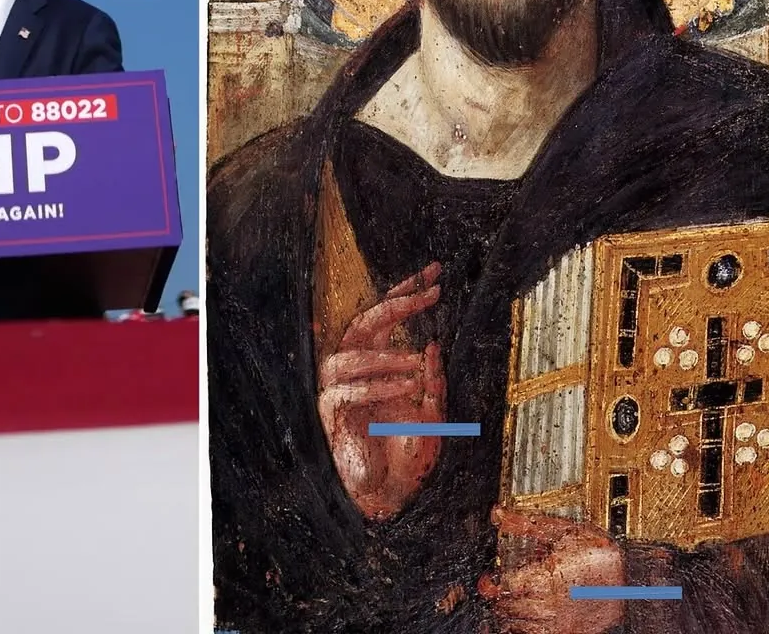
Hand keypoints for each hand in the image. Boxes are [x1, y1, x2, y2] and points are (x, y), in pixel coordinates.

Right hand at [318, 262, 444, 519]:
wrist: (396, 496)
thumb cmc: (412, 454)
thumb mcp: (435, 413)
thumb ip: (434, 381)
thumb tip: (433, 344)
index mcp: (377, 365)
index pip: (384, 318)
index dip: (406, 291)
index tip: (436, 273)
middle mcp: (355, 373)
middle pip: (360, 324)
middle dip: (395, 304)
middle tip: (429, 294)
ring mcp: (339, 394)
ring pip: (343, 357)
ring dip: (381, 355)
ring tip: (414, 361)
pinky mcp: (331, 419)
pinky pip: (344, 393)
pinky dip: (376, 387)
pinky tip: (405, 387)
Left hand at [480, 507, 624, 633]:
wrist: (635, 576)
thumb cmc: (601, 552)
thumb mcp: (565, 530)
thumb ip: (527, 524)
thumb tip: (499, 514)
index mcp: (547, 575)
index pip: (505, 586)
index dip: (496, 581)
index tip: (495, 577)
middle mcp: (551, 602)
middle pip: (509, 606)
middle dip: (502, 597)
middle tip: (504, 588)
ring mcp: (561, 621)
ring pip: (520, 624)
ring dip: (512, 614)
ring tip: (516, 602)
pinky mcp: (569, 632)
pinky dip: (527, 629)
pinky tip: (530, 620)